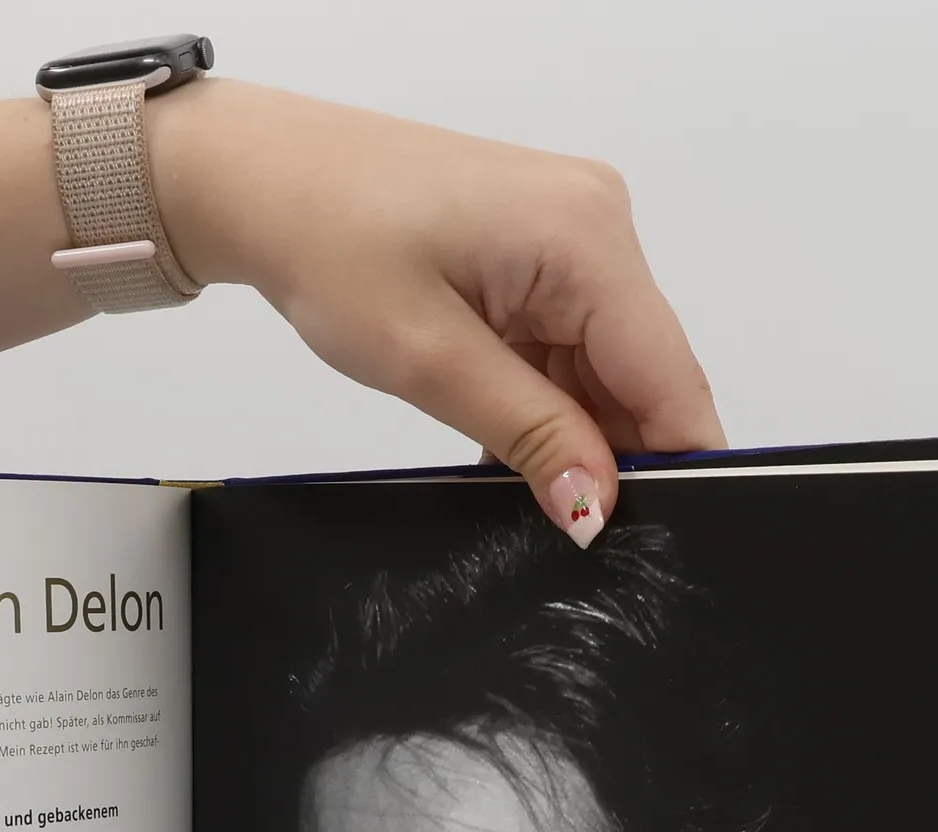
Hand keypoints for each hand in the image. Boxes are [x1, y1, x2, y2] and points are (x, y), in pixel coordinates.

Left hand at [155, 81, 723, 541]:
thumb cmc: (328, 242)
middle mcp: (597, 227)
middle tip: (567, 533)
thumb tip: (595, 507)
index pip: (670, 377)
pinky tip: (507, 445)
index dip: (672, 467)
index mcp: (586, 239)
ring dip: (570, 434)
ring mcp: (570, 238)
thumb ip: (529, 434)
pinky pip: (565, 349)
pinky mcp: (536, 257)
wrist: (264, 182)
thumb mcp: (429, 361)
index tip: (651, 544)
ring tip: (521, 486)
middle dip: (614, 458)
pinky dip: (543, 403)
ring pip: (603, 371)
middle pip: (643, 376)